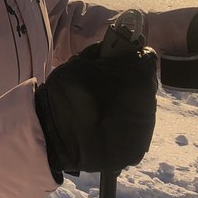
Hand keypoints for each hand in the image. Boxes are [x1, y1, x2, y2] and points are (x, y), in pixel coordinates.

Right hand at [35, 44, 157, 177]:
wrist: (50, 136)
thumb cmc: (64, 94)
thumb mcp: (81, 62)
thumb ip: (106, 51)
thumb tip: (123, 45)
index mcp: (137, 78)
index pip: (147, 60)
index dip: (134, 58)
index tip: (121, 61)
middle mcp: (147, 104)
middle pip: (147, 86)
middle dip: (133, 83)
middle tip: (110, 86)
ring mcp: (143, 131)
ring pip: (144, 109)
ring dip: (130, 105)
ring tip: (106, 109)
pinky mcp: (135, 151)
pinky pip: (137, 132)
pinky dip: (125, 127)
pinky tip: (107, 126)